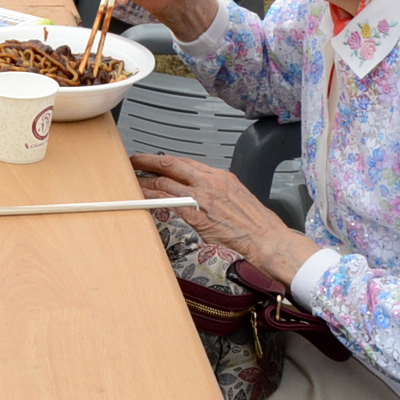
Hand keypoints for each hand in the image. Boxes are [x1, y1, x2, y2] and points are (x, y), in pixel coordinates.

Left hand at [131, 152, 319, 283]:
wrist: (267, 239)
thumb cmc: (257, 224)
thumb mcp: (238, 196)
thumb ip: (218, 191)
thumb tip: (203, 192)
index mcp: (221, 177)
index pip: (187, 162)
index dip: (167, 160)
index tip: (156, 160)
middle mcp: (210, 183)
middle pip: (172, 164)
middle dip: (149, 161)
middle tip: (134, 161)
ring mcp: (202, 198)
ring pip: (165, 183)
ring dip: (145, 182)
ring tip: (132, 181)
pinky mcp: (197, 216)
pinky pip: (168, 204)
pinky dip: (152, 200)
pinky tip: (142, 200)